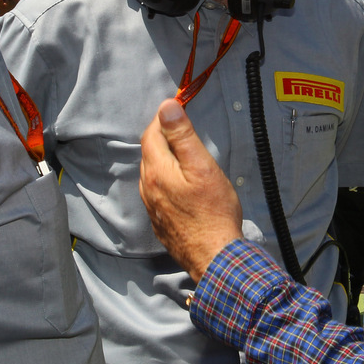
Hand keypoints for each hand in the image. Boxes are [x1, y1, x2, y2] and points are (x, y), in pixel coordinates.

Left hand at [139, 99, 243, 282]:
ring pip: (152, 173)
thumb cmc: (214, 211)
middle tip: (187, 133)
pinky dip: (167, 181)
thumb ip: (183, 136)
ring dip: (165, 160)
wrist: (215, 257)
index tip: (180, 111)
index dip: (163, 119)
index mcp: (156, 171)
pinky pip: (157, 192)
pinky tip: (184, 186)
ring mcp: (152, 207)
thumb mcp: (202, 167)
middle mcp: (148, 188)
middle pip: (150, 152)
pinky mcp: (160, 222)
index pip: (151, 133)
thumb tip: (167, 107)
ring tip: (187, 158)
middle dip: (164, 138)